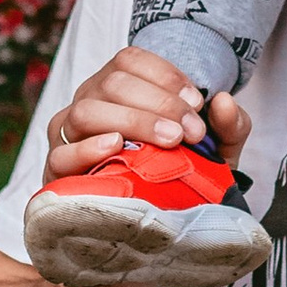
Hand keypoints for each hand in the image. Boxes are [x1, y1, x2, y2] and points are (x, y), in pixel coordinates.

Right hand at [48, 42, 250, 170]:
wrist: (156, 226)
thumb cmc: (181, 177)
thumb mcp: (216, 153)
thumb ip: (229, 126)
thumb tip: (224, 102)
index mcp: (118, 88)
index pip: (129, 60)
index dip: (164, 75)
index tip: (197, 102)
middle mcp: (90, 103)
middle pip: (113, 83)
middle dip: (158, 103)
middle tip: (191, 132)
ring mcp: (69, 136)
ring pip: (86, 111)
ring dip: (131, 121)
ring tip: (167, 139)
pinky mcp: (58, 171)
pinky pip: (62, 153)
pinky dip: (87, 147)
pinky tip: (116, 146)